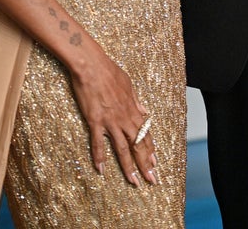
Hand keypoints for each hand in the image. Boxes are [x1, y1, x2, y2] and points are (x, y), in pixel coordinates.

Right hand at [69, 36, 158, 186]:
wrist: (92, 65)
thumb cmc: (110, 71)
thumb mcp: (129, 85)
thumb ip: (136, 101)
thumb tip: (144, 111)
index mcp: (132, 109)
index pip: (145, 134)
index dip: (150, 150)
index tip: (155, 163)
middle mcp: (124, 118)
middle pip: (137, 145)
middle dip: (145, 164)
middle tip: (152, 180)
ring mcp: (110, 121)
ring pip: (122, 149)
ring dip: (128, 167)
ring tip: (134, 182)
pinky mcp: (95, 121)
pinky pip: (98, 143)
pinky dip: (99, 157)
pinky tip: (101, 170)